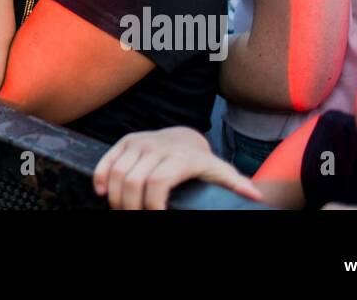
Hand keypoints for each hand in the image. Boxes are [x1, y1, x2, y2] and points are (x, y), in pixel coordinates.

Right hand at [93, 127, 262, 209]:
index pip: (157, 184)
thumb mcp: (219, 171)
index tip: (154, 219)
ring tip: (121, 212)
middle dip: (129, 207)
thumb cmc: (201, 162)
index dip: (152, 206)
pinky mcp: (126, 141)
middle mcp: (157, 146)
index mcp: (180, 157)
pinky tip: (102, 194)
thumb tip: (256, 196)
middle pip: (132, 181)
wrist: (184, 137)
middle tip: (133, 219)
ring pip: (116, 172)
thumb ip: (235, 183)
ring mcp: (139, 142)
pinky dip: (100, 177)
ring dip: (114, 198)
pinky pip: (106, 160)